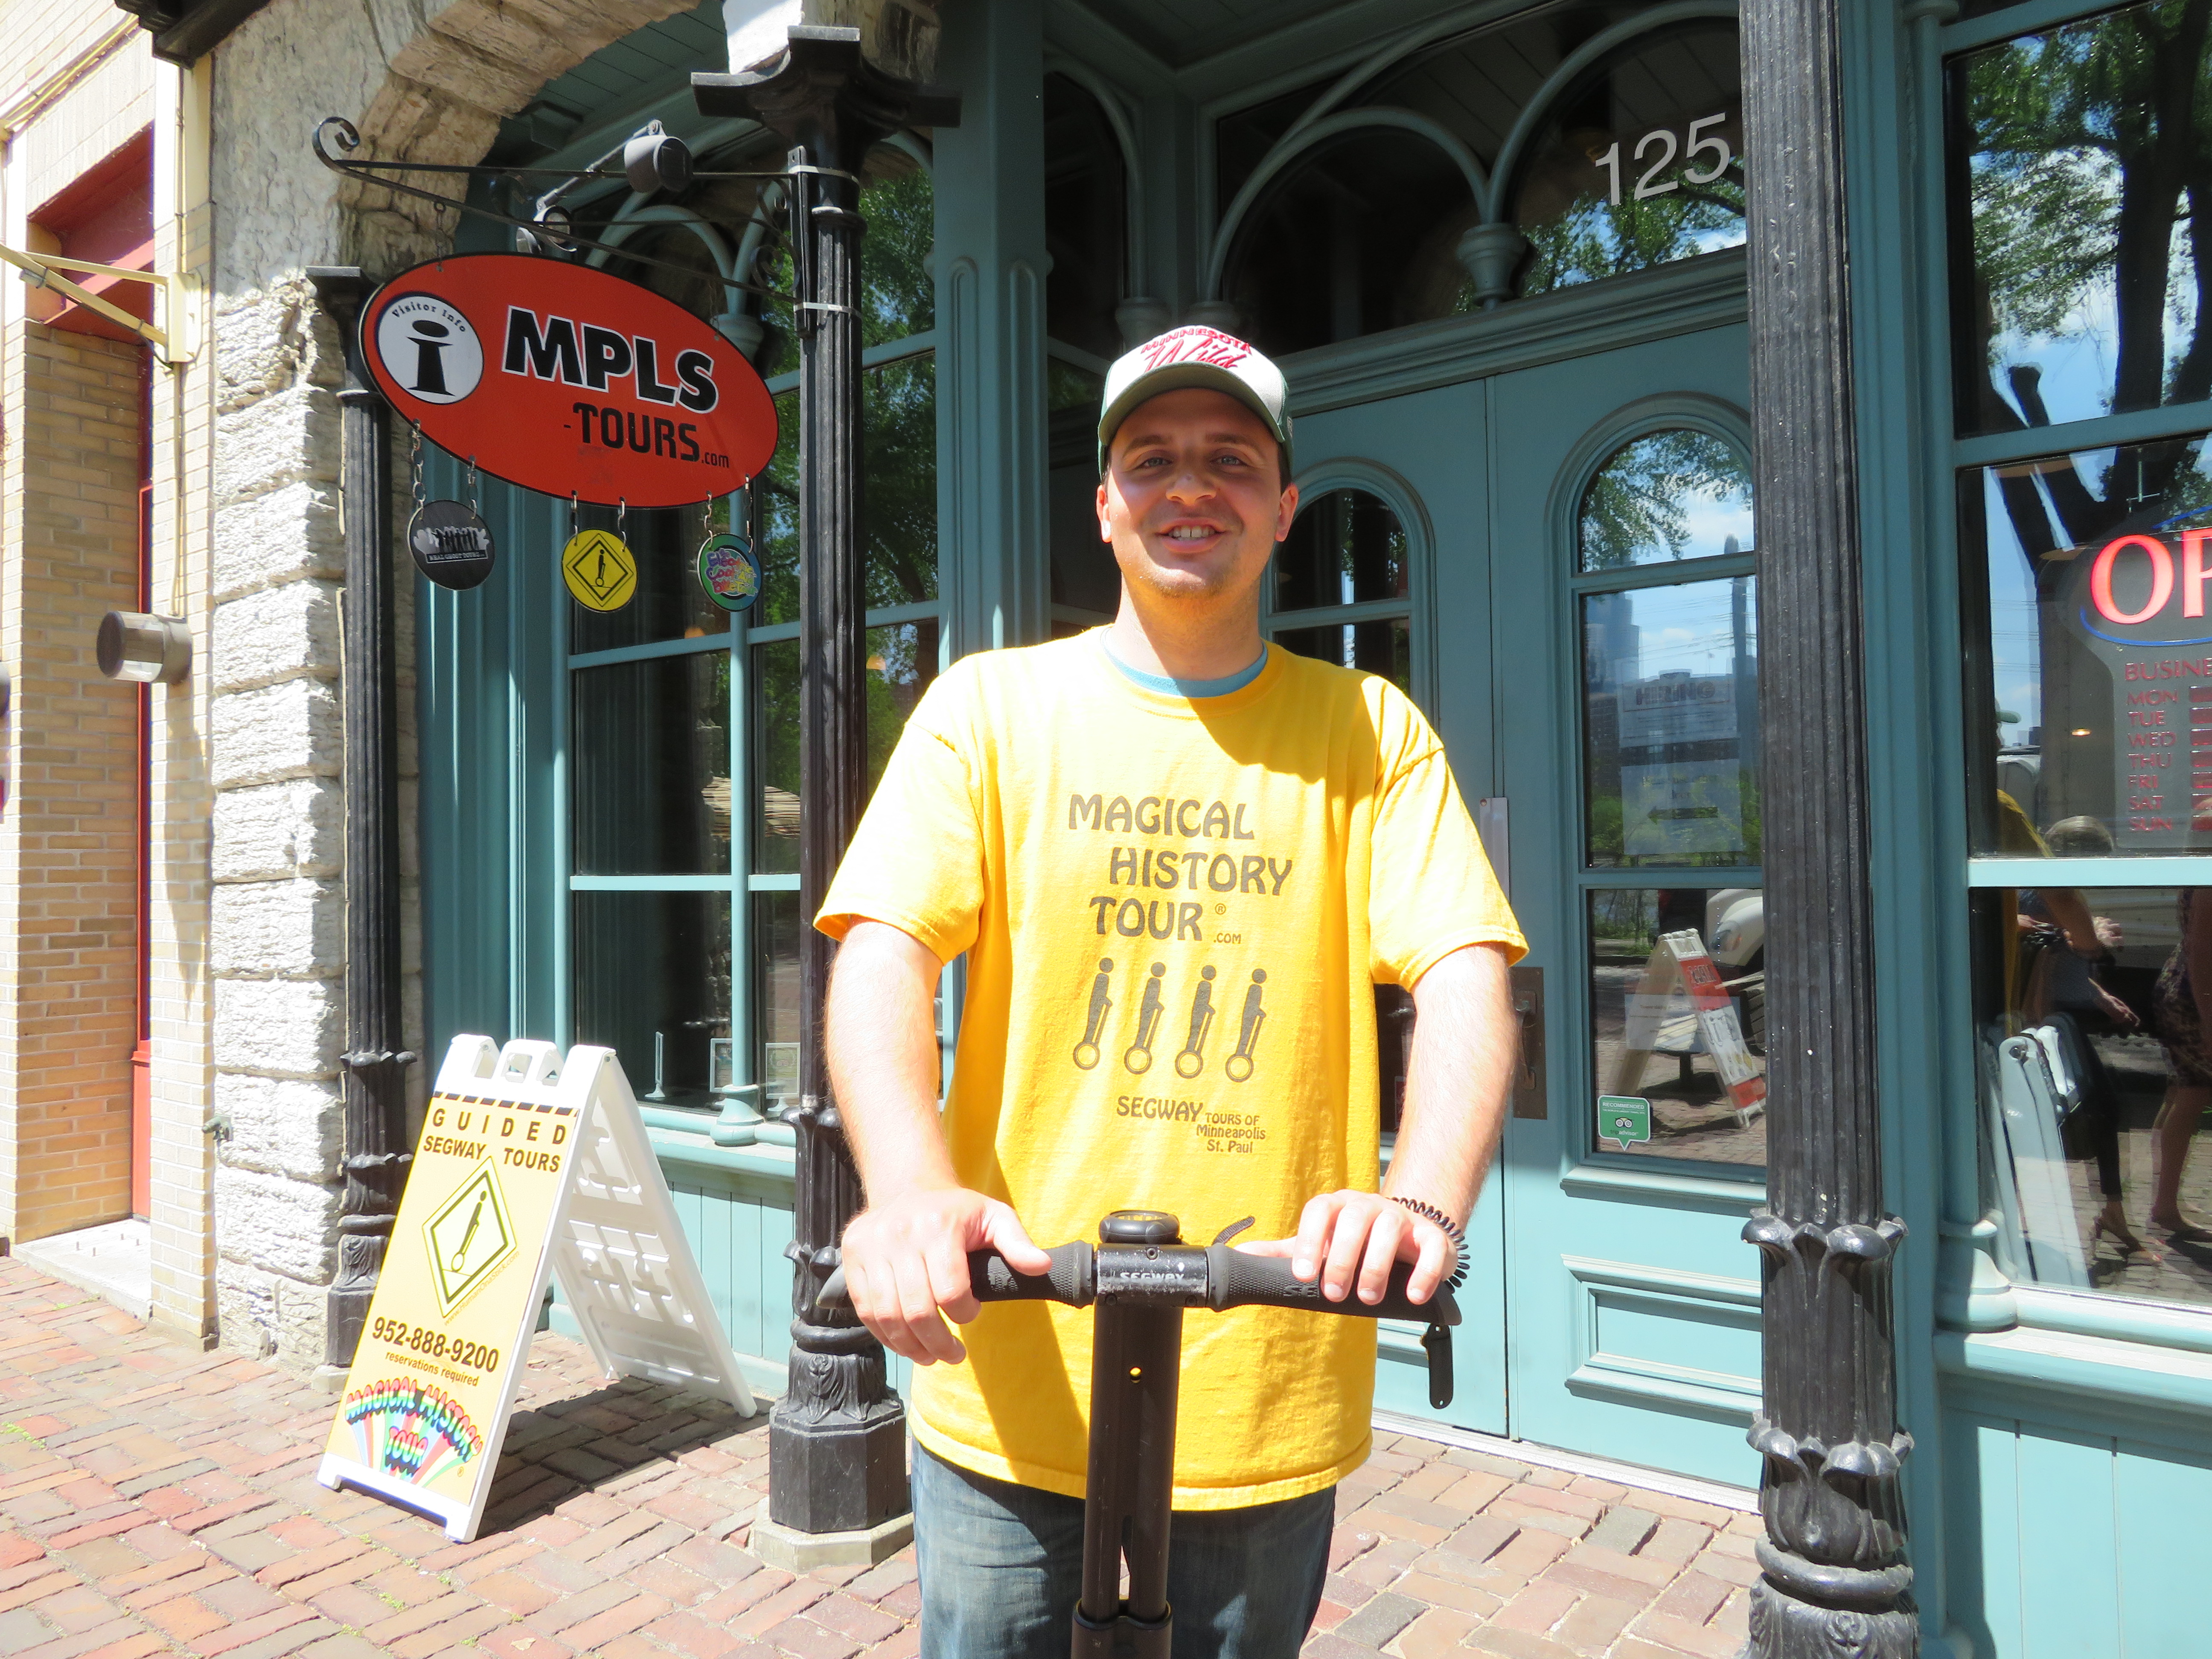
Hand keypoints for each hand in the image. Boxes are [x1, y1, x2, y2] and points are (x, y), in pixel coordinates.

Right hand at [839, 1188, 1050, 1365]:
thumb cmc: (956, 1210)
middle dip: (938, 1343)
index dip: (964, 1313)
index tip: (971, 1314)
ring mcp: (871, 1247)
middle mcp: (900, 1235)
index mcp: (938, 1225)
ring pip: (888, 1315)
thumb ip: (1017, 1243)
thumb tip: (1041, 1266)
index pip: (950, 1290)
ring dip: (910, 1347)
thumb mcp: (994, 1216)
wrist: (907, 1187)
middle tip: (953, 1355)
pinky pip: (865, 1310)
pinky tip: (905, 1344)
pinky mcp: (851, 1259)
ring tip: (929, 1356)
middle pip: (917, 1309)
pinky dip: (885, 1335)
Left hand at [1237, 1190, 1458, 1306]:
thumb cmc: (1356, 1243)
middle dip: (1342, 1258)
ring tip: (1368, 1298)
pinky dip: (1424, 1271)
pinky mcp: (1433, 1237)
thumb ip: (1283, 1252)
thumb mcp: (1320, 1245)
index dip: (1308, 1239)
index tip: (1302, 1274)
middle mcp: (1369, 1206)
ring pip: (1389, 1227)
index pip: (1319, 1210)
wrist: (1410, 1235)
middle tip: (1334, 1293)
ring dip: (1376, 1264)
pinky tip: (1413, 1297)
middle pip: (1353, 1219)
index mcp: (1339, 1207)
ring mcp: (1402, 1218)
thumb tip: (1239, 1255)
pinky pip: (1432, 1247)